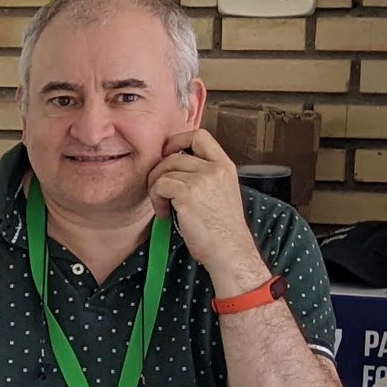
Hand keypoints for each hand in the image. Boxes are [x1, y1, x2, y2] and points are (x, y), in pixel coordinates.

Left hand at [147, 129, 267, 288]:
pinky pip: (159, 185)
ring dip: (156, 188)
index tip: (167, 155)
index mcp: (225, 166)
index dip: (177, 141)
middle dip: (159, 171)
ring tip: (165, 207)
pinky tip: (166, 214)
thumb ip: (204, 176)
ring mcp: (202, 179)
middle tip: (159, 191)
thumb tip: (173, 166)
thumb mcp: (221, 193)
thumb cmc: (222, 230)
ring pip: (164, 170)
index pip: (200, 135)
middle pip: (174, 155)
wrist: (230, 252)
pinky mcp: (187, 192)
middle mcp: (216, 168)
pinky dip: (156, 200)